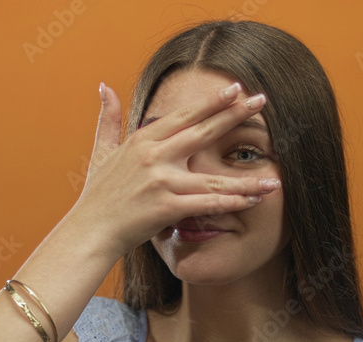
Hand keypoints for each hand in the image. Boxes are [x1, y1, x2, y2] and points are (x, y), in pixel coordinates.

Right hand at [68, 81, 279, 257]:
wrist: (89, 232)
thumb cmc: (97, 197)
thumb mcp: (100, 152)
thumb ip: (108, 119)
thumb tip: (105, 87)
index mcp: (143, 140)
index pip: (184, 115)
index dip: (212, 101)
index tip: (236, 88)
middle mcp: (154, 156)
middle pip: (204, 132)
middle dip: (235, 115)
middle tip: (262, 101)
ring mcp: (161, 181)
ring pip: (214, 178)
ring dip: (246, 178)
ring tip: (274, 177)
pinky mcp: (166, 207)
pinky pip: (207, 205)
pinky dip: (233, 203)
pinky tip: (254, 200)